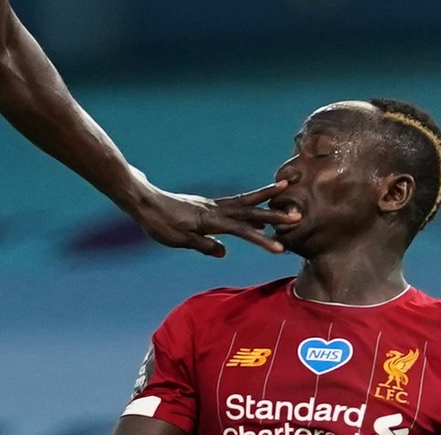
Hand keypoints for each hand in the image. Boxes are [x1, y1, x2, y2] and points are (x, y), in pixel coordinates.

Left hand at [132, 182, 299, 256]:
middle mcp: (214, 208)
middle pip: (249, 210)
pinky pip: (233, 204)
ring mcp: (211, 204)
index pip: (241, 230)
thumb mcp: (178, 240)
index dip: (261, 239)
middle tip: (297, 213)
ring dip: (264, 198)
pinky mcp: (206, 206)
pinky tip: (255, 214)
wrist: (143, 201)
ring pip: (243, 201)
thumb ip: (202, 245)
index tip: (280, 248)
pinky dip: (248, 206)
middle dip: (273, 212)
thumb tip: (224, 251)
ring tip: (284, 189)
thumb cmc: (158, 223)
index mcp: (209, 219)